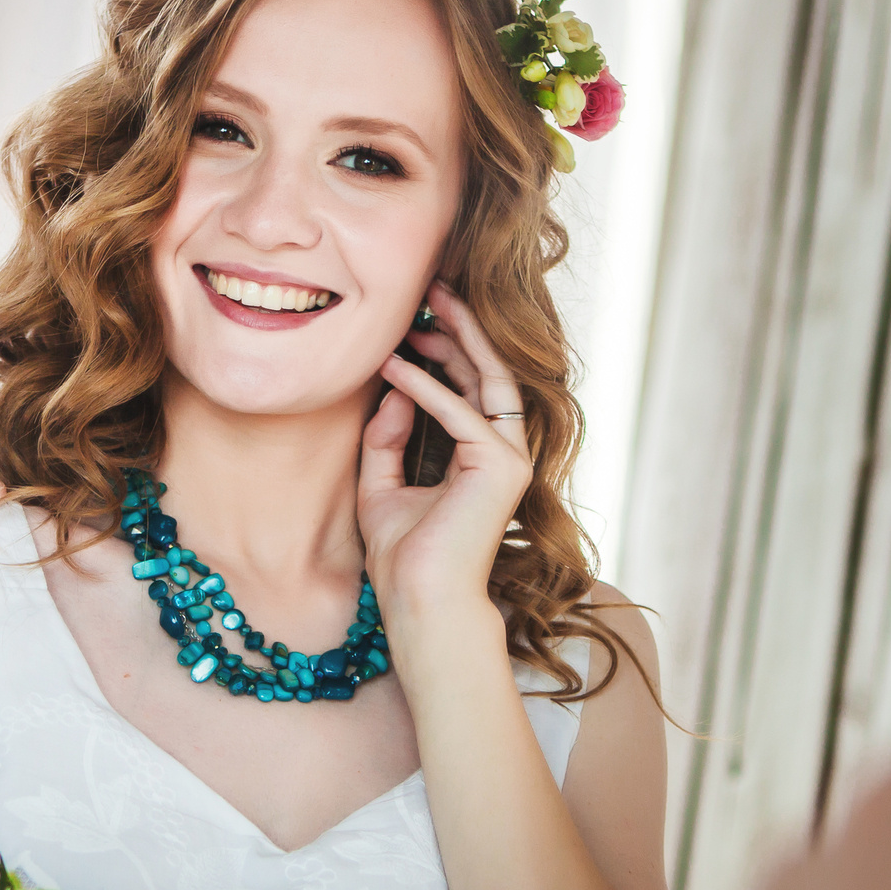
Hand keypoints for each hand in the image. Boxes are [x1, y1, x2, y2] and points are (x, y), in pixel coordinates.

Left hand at [357, 282, 532, 632]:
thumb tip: (392, 386)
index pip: (469, 389)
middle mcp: (503, 453)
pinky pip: (460, 412)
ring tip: (424, 307)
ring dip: (458, 339)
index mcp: (480, 458)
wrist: (419, 600)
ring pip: (489, 380)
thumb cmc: (403, 555)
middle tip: (431, 289)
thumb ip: (385, 437)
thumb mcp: (381, 484)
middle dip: (460, 328)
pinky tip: (392, 365)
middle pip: (486, 374)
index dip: (444, 351)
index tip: (412, 322)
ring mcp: (509, 458)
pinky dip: (424, 387)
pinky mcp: (502, 466)